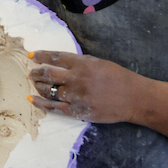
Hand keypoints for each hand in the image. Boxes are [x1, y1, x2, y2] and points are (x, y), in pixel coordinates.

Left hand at [27, 50, 153, 122]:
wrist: (135, 98)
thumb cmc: (119, 78)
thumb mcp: (99, 63)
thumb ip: (79, 63)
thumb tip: (59, 62)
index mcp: (83, 64)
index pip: (55, 57)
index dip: (41, 56)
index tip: (32, 56)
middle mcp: (77, 79)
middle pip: (48, 74)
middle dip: (36, 72)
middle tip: (32, 72)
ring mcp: (76, 96)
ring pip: (48, 91)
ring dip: (38, 86)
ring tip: (35, 83)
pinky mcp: (78, 111)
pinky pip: (53, 108)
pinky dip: (40, 103)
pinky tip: (32, 99)